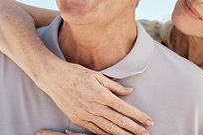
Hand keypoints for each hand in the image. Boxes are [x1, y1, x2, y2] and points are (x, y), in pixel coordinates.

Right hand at [38, 56, 152, 134]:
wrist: (54, 78)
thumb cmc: (76, 74)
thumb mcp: (97, 76)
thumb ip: (114, 86)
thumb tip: (129, 92)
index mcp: (101, 95)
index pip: (125, 109)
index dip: (138, 116)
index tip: (149, 121)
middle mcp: (94, 108)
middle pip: (119, 122)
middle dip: (134, 129)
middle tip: (146, 134)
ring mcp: (85, 115)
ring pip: (108, 129)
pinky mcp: (78, 119)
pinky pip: (94, 131)